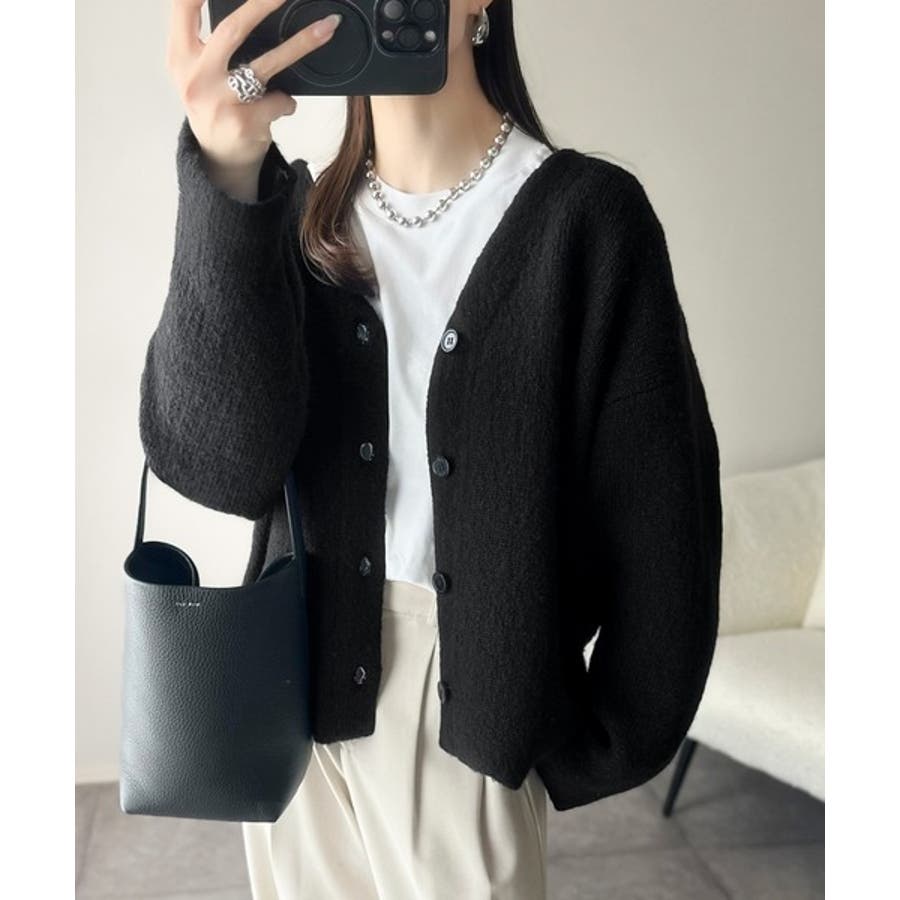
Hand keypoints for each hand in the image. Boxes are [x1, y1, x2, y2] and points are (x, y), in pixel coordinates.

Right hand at [166, 0, 342, 176]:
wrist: (220, 159)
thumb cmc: (215, 106)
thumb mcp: (199, 72)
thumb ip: (210, 40)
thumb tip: (256, 7)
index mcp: (180, 56)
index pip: (184, 7)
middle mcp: (195, 77)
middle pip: (232, 30)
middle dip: (263, 4)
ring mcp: (220, 102)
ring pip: (266, 65)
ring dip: (301, 44)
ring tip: (326, 28)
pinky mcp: (244, 123)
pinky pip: (279, 100)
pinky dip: (287, 101)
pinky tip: (282, 105)